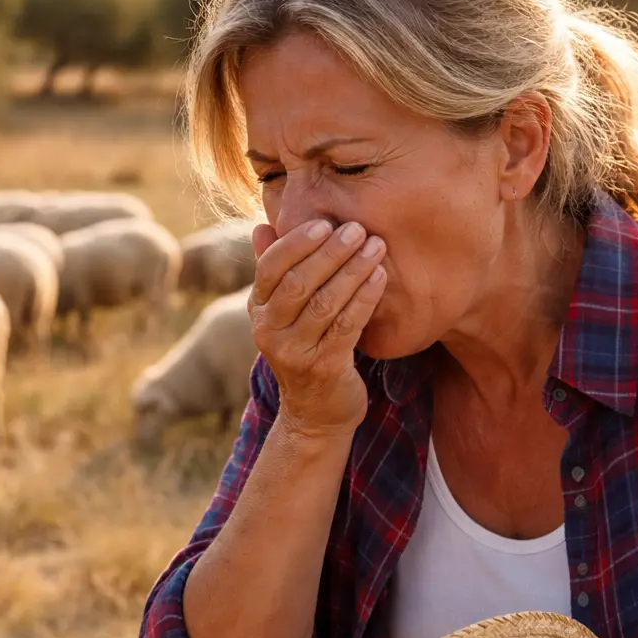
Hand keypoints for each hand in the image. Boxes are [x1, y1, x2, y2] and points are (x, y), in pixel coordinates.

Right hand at [248, 218, 386, 438]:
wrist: (315, 413)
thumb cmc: (304, 349)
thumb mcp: (283, 313)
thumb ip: (275, 271)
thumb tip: (262, 226)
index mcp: (258, 310)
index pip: (270, 267)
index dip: (297, 243)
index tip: (325, 223)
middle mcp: (269, 331)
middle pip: (298, 282)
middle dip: (330, 253)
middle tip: (358, 230)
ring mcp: (295, 352)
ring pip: (325, 303)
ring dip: (353, 270)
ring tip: (376, 247)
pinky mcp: (324, 369)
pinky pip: (347, 325)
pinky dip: (364, 298)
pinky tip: (380, 277)